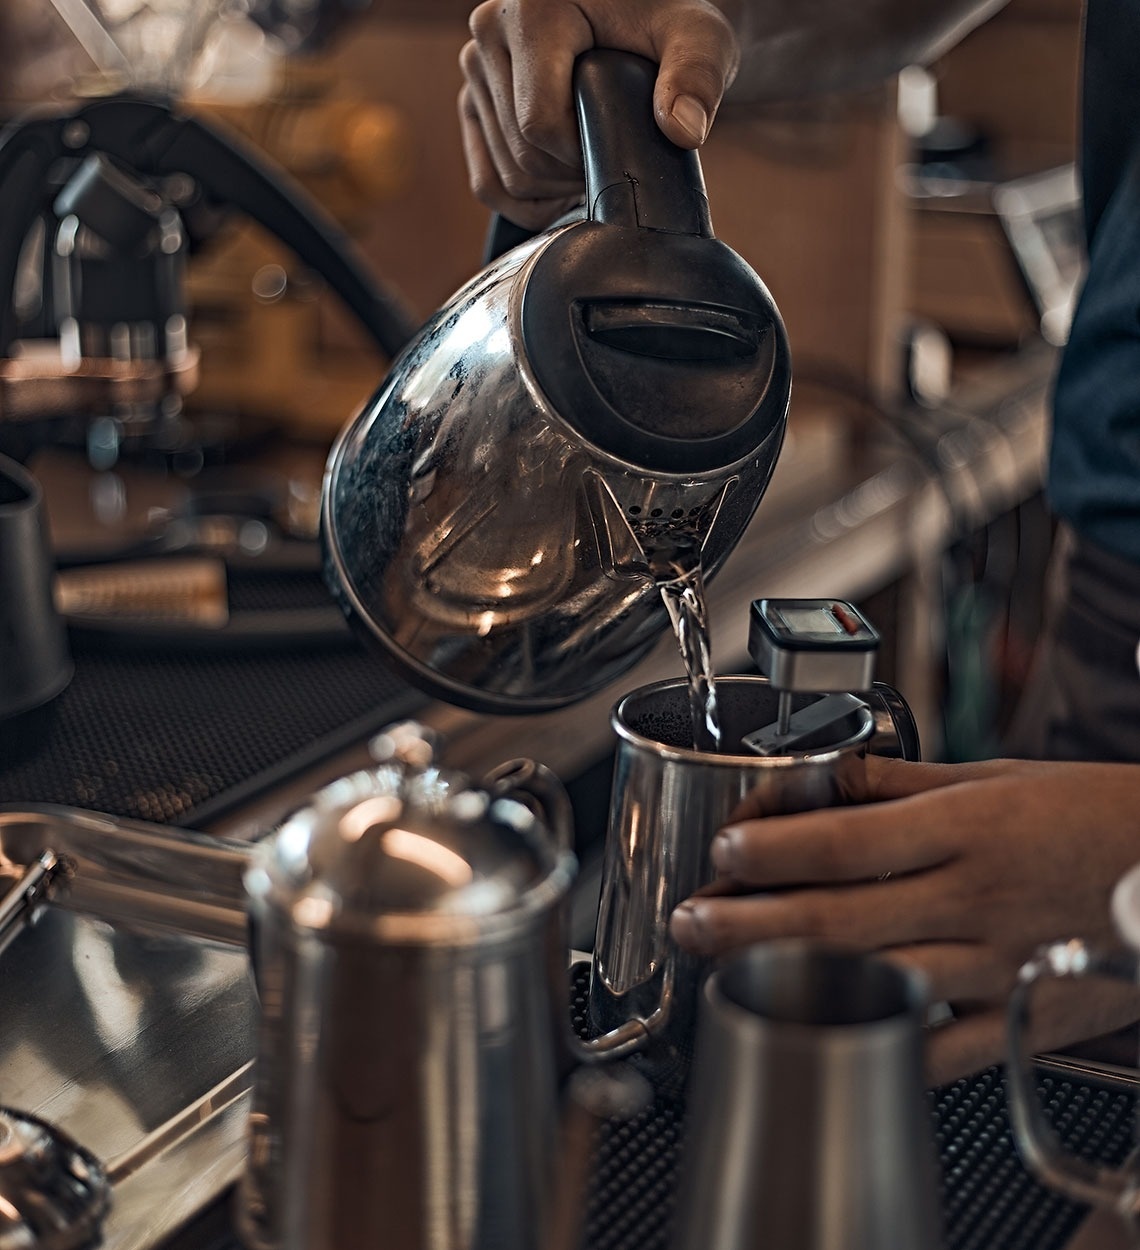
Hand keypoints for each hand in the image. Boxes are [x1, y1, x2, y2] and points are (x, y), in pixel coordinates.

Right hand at [457, 0, 740, 230]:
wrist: (638, 13)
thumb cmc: (667, 21)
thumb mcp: (698, 37)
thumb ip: (698, 75)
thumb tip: (683, 130)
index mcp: (531, 10)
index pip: (539, 124)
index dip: (583, 156)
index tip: (619, 145)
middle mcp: (490, 31)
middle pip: (522, 155)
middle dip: (571, 175)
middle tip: (610, 156)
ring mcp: (476, 68)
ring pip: (506, 175)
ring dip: (554, 190)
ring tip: (592, 162)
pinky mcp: (473, 100)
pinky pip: (487, 182)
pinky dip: (525, 202)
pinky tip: (563, 189)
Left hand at [669, 756, 1139, 1083]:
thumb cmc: (1101, 816)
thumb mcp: (1000, 778)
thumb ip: (905, 784)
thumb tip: (826, 776)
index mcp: (967, 828)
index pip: (847, 841)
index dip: (775, 849)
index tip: (724, 850)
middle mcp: (975, 899)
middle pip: (840, 919)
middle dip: (748, 923)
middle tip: (689, 920)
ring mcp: (996, 968)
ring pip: (875, 983)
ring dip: (790, 982)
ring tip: (725, 974)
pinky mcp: (1022, 1020)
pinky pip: (941, 1048)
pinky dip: (878, 1040)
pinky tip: (820, 1034)